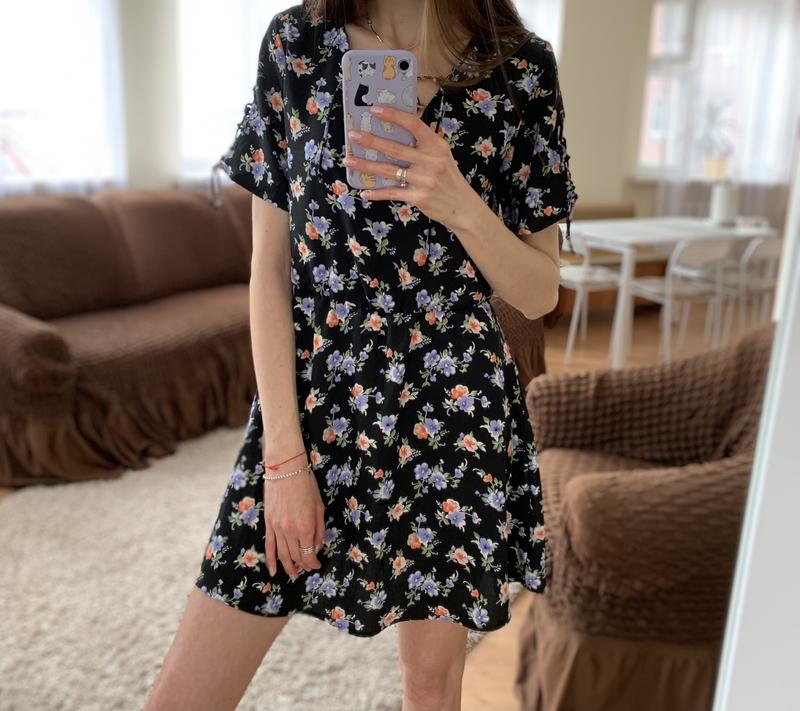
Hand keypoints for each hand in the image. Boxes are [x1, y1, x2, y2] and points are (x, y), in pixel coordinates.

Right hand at [262, 455, 325, 579]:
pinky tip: (273, 572)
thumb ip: (319, 529)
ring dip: (289, 567)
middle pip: (296, 557)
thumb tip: (317, 546)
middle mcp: (291, 531)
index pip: (309, 555)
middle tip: (307, 569)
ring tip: (294, 574)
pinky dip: (271, 561)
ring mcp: (277, 528)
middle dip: (303, 566)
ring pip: (282, 555)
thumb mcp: (319, 507)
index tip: (317, 565)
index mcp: (306, 528)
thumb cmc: (306, 485)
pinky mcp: (268, 524)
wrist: (285, 469)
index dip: (313, 563)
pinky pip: (269, 547)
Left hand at [344, 105, 478, 229]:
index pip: (414, 125)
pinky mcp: (418, 197)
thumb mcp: (443, 155)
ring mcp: (424, 180)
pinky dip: (377, 194)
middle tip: (353, 135)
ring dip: (366, 165)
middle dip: (371, 141)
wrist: (462, 206)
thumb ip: (425, 143)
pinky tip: (364, 192)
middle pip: (395, 149)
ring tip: (349, 160)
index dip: (394, 116)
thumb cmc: (449, 178)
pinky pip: (393, 193)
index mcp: (436, 145)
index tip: (375, 110)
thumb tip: (402, 125)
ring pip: (389, 171)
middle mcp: (431, 161)